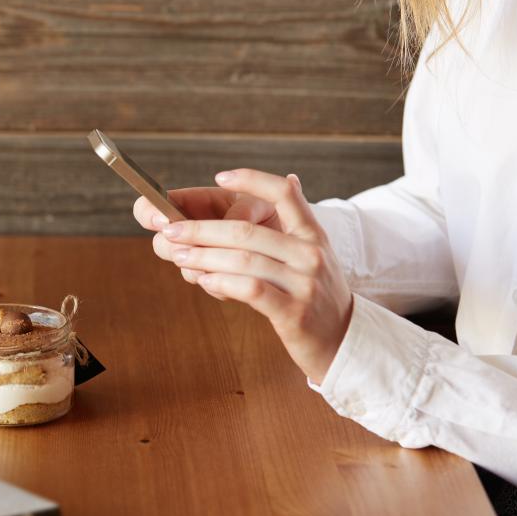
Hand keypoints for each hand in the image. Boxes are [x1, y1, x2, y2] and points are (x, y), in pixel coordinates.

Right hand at [133, 186, 279, 283]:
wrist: (297, 256)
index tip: (161, 219)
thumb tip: (233, 223)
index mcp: (200, 202)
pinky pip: (208, 283)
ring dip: (202, 265)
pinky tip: (242, 279)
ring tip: (229, 265)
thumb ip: (245, 209)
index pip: (156, 204)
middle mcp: (195, 230)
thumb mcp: (266, 205)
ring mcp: (203, 256)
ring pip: (184, 264)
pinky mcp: (217, 280)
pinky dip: (222, 281)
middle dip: (176, 246)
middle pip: (163, 240)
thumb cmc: (281, 219)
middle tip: (187, 252)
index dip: (149, 210)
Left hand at [143, 169, 353, 383]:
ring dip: (203, 257)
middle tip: (170, 230)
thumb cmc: (316, 292)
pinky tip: (203, 281)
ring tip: (179, 256)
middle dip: (201, 230)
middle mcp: (310, 253)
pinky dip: (222, 283)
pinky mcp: (294, 313)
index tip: (220, 176)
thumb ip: (296, 220)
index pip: (284, 194)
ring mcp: (304, 283)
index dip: (252, 180)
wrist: (345, 339)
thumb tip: (291, 178)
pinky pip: (251, 291)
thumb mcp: (315, 251)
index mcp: (312, 233)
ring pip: (243, 260)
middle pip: (246, 231)